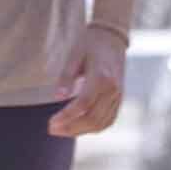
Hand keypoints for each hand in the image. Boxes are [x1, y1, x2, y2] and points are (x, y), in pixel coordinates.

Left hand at [45, 24, 131, 139]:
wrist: (112, 38)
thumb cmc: (90, 45)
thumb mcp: (74, 55)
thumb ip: (66, 77)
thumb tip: (57, 98)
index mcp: (102, 76)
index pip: (84, 103)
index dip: (67, 116)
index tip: (51, 122)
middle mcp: (113, 89)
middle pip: (93, 118)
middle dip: (71, 128)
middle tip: (51, 129)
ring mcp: (118, 96)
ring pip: (101, 123)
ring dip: (80, 131)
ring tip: (61, 131)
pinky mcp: (119, 100)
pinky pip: (108, 121)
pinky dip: (93, 128)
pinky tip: (78, 128)